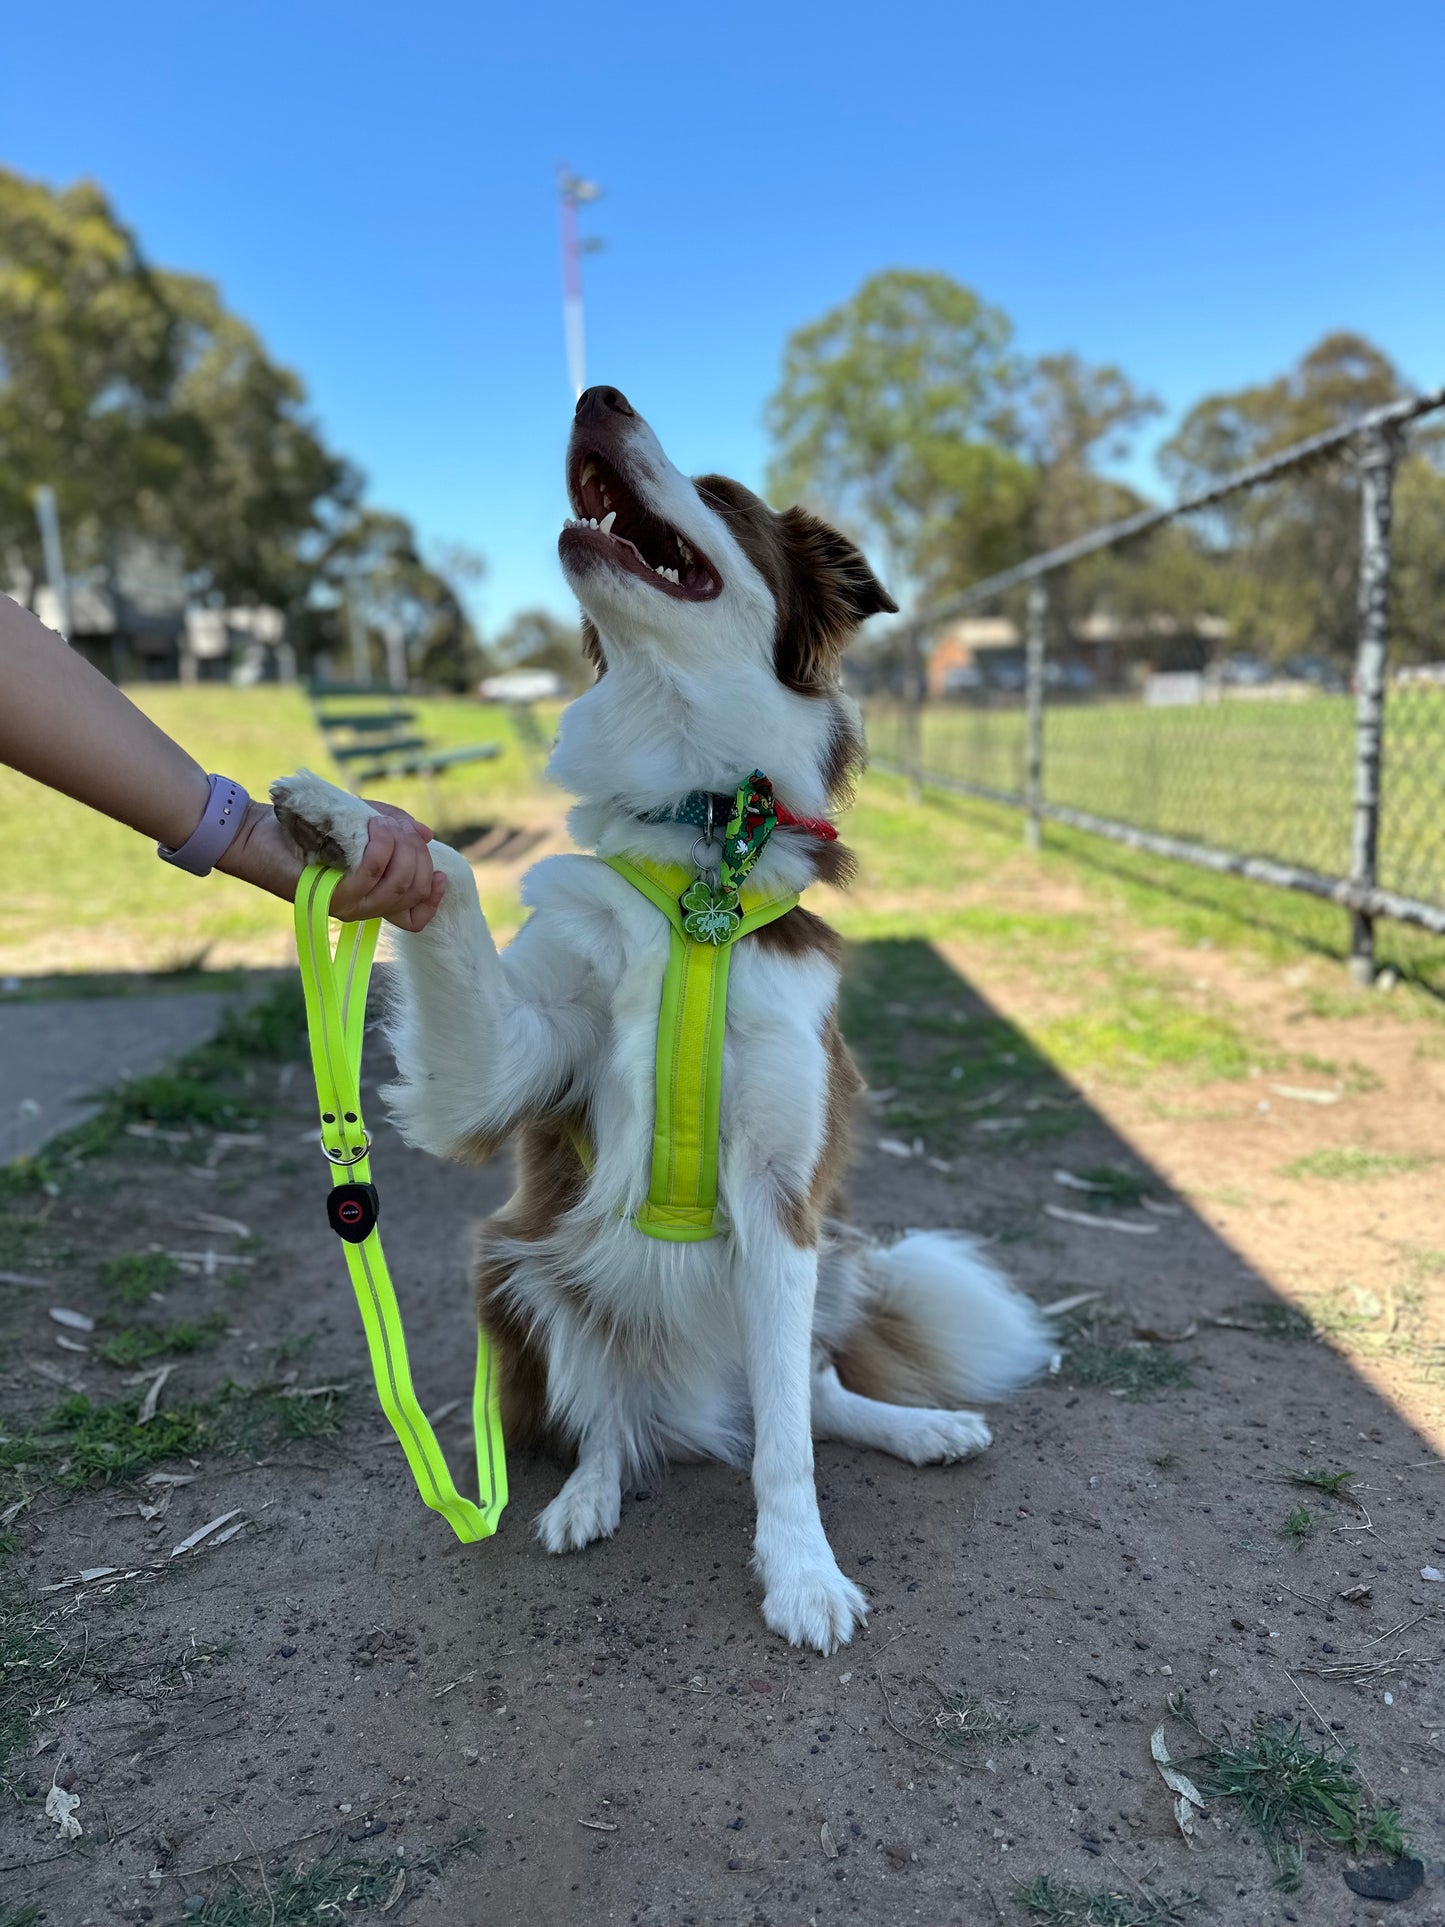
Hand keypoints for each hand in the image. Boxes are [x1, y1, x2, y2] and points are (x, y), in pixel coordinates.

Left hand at [218, 799, 446, 931]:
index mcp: (373, 895)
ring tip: (380, 825)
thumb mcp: (364, 821)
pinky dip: (378, 849)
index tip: (440, 875)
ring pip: (397, 886)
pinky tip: (372, 829)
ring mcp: (348, 906)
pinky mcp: (331, 898)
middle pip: (414, 892)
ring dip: (398, 848)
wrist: (259, 831)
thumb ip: (397, 828)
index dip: (434, 899)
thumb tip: (427, 836)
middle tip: (396, 828)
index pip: (416, 917)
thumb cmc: (309, 825)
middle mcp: (363, 907)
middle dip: (417, 855)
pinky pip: (370, 877)